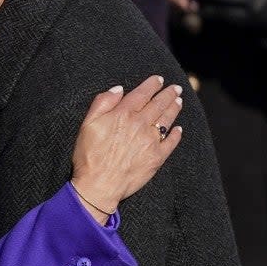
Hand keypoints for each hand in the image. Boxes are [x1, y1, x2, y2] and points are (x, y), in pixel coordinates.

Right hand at [71, 75, 183, 217]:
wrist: (99, 185)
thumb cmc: (89, 156)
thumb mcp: (87, 123)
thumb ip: (102, 102)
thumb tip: (119, 89)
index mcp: (124, 114)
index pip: (142, 94)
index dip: (152, 85)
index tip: (158, 80)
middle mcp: (140, 124)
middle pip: (159, 104)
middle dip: (168, 94)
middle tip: (176, 88)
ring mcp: (151, 141)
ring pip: (167, 120)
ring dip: (174, 108)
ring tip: (178, 101)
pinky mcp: (157, 157)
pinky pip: (170, 142)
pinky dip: (176, 134)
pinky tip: (178, 129)